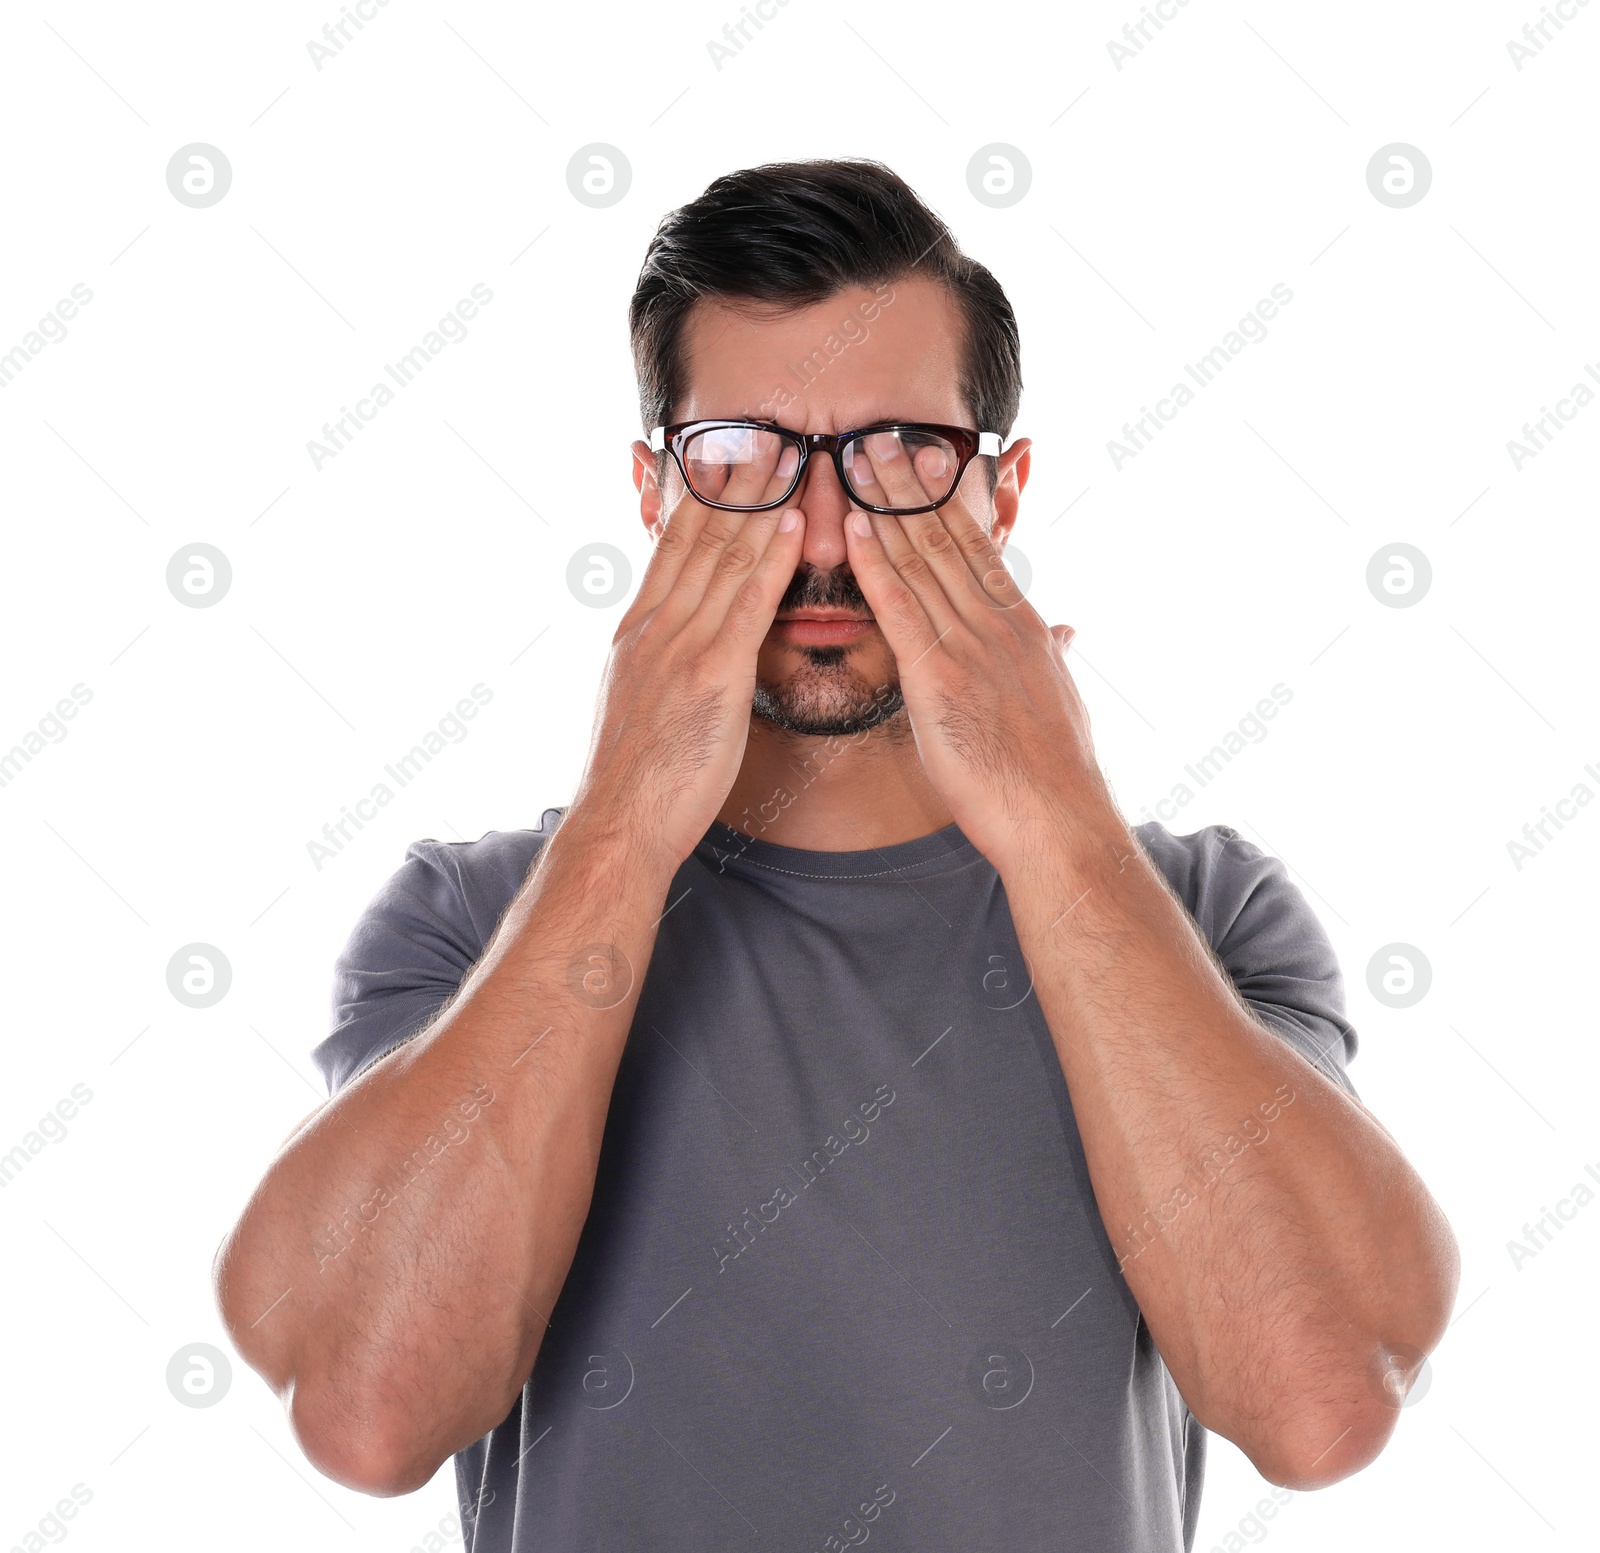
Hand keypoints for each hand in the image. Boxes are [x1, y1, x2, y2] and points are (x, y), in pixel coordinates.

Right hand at [572, 445, 805, 869]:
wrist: (620, 821)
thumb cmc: (637, 777)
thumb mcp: (637, 701)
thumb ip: (659, 660)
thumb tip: (675, 642)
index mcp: (639, 630)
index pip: (671, 545)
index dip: (698, 496)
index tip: (720, 455)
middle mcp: (656, 626)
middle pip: (697, 536)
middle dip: (730, 481)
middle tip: (760, 430)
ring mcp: (681, 646)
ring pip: (723, 557)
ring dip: (757, 502)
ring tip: (784, 454)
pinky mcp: (710, 675)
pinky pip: (745, 605)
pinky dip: (768, 559)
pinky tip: (789, 523)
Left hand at [841, 433, 1116, 871]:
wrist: (1059, 821)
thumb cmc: (1055, 774)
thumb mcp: (1060, 699)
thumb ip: (1050, 658)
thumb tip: (1060, 632)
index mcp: (1021, 627)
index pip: (979, 547)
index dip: (948, 500)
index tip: (927, 458)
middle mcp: (995, 624)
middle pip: (947, 538)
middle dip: (911, 484)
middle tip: (881, 434)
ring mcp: (969, 647)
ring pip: (922, 560)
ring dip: (886, 507)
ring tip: (860, 459)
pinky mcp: (940, 679)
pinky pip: (903, 610)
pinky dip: (877, 565)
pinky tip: (856, 529)